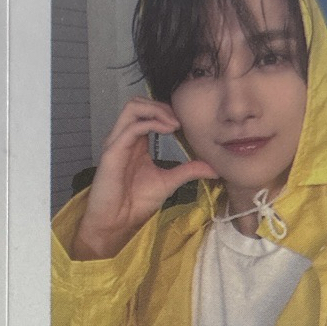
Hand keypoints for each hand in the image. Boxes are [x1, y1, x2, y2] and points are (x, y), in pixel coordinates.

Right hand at [67, 99, 217, 260]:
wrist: (118, 223)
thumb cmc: (136, 203)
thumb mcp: (169, 182)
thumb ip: (188, 170)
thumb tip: (214, 168)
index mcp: (135, 142)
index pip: (147, 112)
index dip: (166, 111)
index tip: (185, 124)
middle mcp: (124, 138)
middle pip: (138, 102)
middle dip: (162, 106)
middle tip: (180, 121)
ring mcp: (116, 142)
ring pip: (132, 107)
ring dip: (156, 109)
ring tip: (174, 124)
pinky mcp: (112, 151)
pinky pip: (132, 127)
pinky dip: (152, 123)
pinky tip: (168, 131)